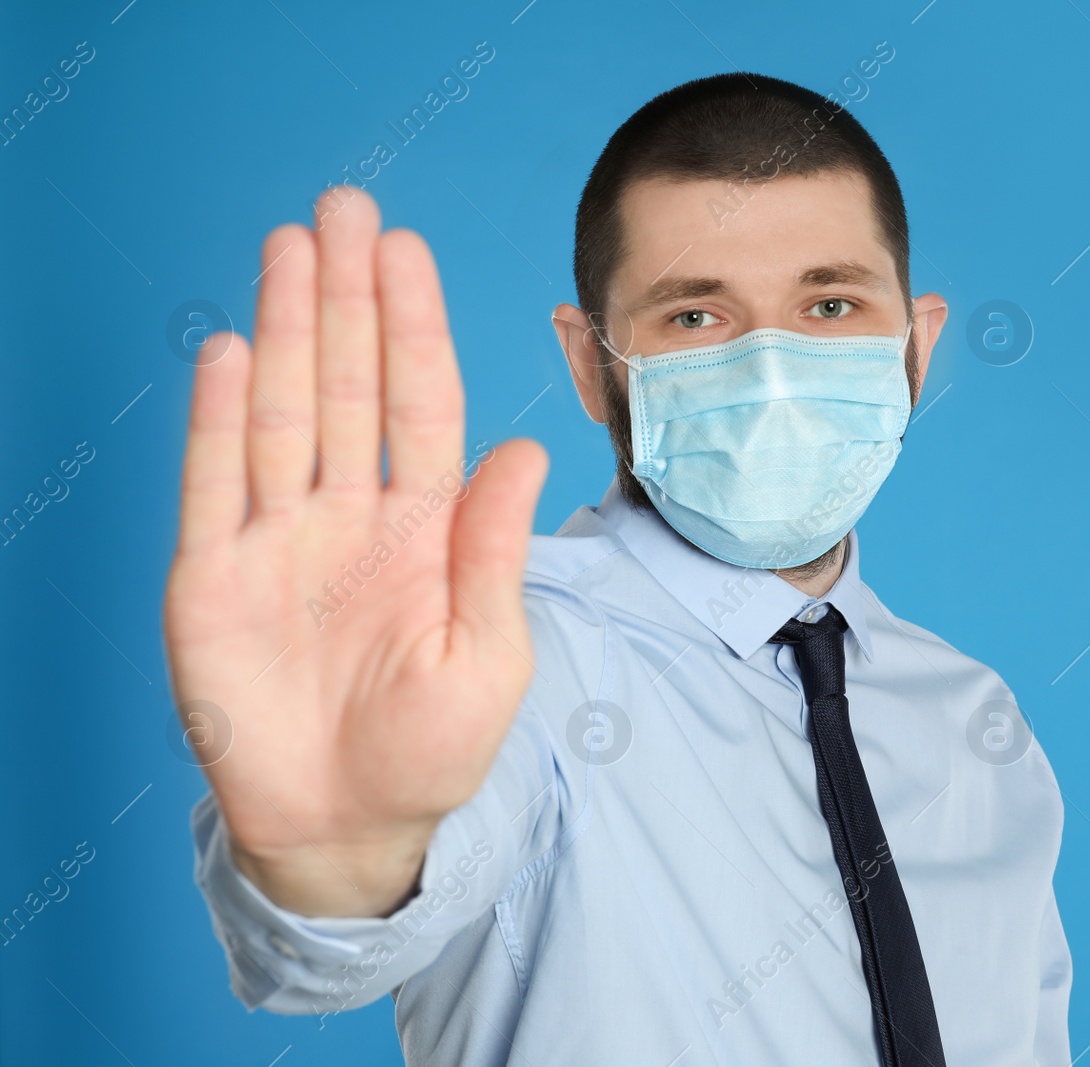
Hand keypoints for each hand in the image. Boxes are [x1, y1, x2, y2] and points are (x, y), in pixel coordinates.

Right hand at [163, 187, 547, 916]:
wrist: (344, 827)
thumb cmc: (432, 749)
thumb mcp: (487, 655)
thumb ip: (495, 552)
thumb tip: (525, 450)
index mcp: (427, 528)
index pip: (422, 402)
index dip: (415, 326)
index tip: (409, 252)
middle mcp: (352, 514)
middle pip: (350, 383)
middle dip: (348, 297)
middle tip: (348, 208)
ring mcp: (280, 539)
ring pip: (283, 410)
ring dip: (287, 329)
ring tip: (293, 247)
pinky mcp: (213, 578)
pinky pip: (215, 482)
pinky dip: (220, 418)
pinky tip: (233, 348)